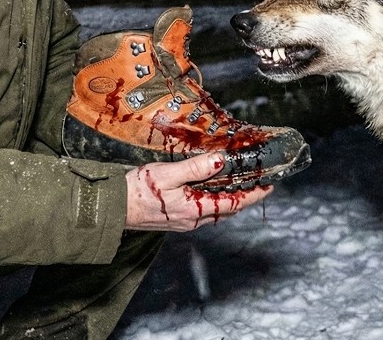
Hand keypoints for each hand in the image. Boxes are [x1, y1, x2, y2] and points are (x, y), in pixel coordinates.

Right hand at [124, 153, 272, 230]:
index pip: (233, 203)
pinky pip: (205, 211)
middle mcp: (193, 219)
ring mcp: (185, 221)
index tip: (269, 185)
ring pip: (217, 211)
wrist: (114, 209)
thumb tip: (220, 161)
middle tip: (260, 183)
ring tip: (242, 185)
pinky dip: (216, 200)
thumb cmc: (137, 191)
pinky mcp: (177, 219)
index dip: (253, 194)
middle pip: (228, 209)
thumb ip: (195, 168)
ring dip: (232, 199)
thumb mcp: (167, 174)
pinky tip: (214, 190)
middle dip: (246, 197)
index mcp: (194, 209)